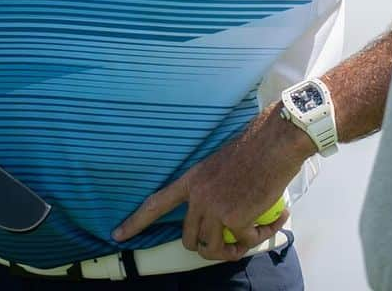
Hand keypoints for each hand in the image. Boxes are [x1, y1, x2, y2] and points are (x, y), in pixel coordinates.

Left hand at [112, 106, 309, 261]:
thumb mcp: (221, 166)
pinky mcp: (234, 219)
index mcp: (192, 179)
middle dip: (207, 248)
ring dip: (232, 249)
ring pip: (213, 248)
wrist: (274, 144)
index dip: (135, 222)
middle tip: (229, 242)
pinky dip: (258, 236)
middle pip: (189, 239)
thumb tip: (220, 215)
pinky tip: (272, 219)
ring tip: (251, 235)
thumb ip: (213, 189)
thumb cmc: (254, 150)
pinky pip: (243, 242)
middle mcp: (198, 195)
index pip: (156, 202)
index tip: (117, 235)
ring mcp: (215, 208)